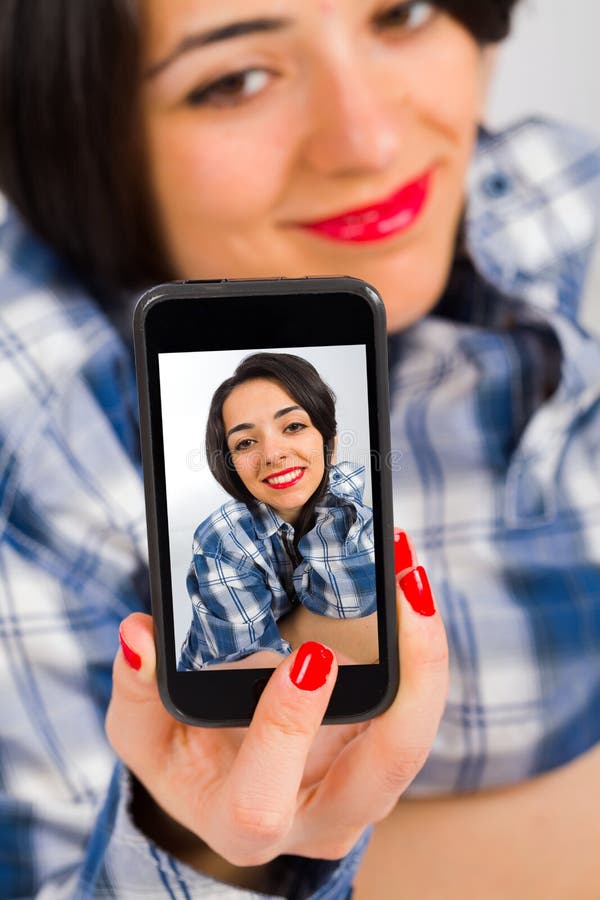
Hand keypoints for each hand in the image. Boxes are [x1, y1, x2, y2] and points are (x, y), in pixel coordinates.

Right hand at [106, 559, 446, 867]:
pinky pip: (416, 705)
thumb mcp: (144, 735)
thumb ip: (136, 693)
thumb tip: (140, 636)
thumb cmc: (188, 761)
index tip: (308, 657)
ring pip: (416, 735)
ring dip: (427, 655)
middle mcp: (320, 816)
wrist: (236, 783)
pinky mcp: (383, 754)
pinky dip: (421, 648)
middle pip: (387, 770)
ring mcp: (363, 790)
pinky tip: (409, 587)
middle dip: (412, 682)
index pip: (265, 801)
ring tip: (412, 575)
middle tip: (406, 590)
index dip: (286, 730)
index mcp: (244, 821)